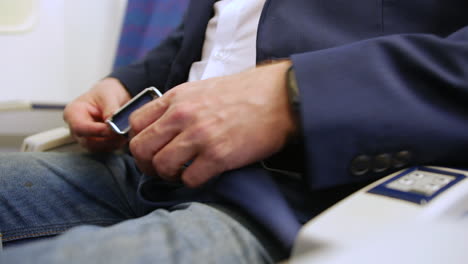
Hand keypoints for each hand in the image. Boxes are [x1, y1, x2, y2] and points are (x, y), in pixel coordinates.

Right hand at [63, 78, 130, 151]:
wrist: (112, 97)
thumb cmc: (105, 93)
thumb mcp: (108, 95)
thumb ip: (110, 109)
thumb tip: (112, 123)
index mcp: (73, 113)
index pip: (80, 127)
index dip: (97, 131)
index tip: (113, 129)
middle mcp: (75, 128)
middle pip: (88, 141)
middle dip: (107, 139)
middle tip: (123, 133)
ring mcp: (85, 137)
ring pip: (97, 148)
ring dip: (113, 143)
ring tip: (125, 134)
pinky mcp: (95, 143)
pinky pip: (104, 149)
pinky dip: (115, 144)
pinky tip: (123, 137)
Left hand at [129, 60, 297, 186]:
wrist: (280, 98)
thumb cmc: (245, 94)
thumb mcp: (202, 89)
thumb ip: (178, 106)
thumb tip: (162, 128)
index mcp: (177, 97)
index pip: (135, 124)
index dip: (139, 141)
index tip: (151, 149)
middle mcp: (183, 115)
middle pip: (141, 148)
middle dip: (146, 164)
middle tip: (161, 168)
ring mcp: (200, 135)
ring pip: (161, 166)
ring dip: (169, 175)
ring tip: (182, 172)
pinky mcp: (218, 155)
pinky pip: (189, 180)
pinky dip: (192, 182)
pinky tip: (203, 174)